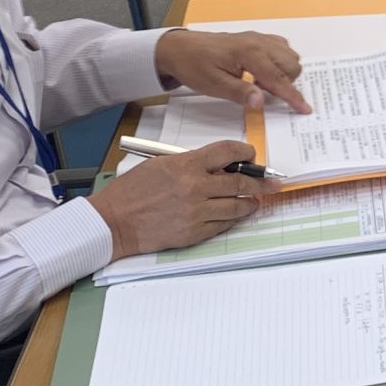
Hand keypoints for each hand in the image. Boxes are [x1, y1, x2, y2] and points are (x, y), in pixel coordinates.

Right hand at [87, 144, 264, 257]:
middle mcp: (196, 188)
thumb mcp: (160, 165)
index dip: (245, 152)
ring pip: (236, 206)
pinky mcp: (194, 232)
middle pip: (239, 182)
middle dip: (260, 181)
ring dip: (250, 203)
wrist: (114, 222)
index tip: (251, 155)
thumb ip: (189, 164)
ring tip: (256, 201)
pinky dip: (232, 219)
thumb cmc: (131, 192)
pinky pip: (222, 225)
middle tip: (272, 182)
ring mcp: (197, 212)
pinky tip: (237, 215)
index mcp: (186, 166)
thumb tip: (216, 166)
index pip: (227, 152)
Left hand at [155, 28, 309, 112]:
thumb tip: (261, 102)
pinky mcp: (255, 38)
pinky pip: (280, 47)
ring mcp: (258, 38)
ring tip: (260, 83)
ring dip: (283, 72)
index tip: (305, 108)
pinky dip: (279, 62)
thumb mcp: (214, 85)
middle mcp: (259, 42)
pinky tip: (261, 72)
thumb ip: (240, 92)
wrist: (180, 47)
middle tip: (264, 94)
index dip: (293, 96)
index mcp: (249, 54)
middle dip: (286, 83)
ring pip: (289, 55)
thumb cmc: (194, 65)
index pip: (279, 78)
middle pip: (291, 65)